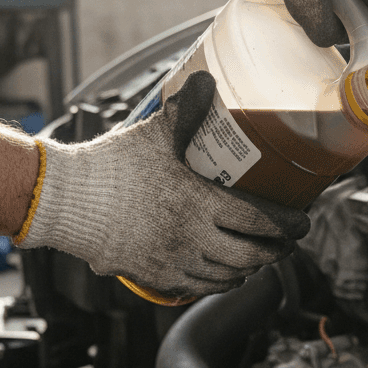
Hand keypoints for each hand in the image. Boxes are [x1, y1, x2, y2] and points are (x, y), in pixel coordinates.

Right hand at [15, 72, 309, 300]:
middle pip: (252, 255)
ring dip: (251, 269)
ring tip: (261, 258)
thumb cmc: (111, 166)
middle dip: (277, 251)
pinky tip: (227, 275)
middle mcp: (192, 238)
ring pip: (228, 275)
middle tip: (286, 242)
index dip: (289, 224)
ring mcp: (174, 262)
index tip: (303, 222)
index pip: (261, 220)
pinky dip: (221, 283)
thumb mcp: (154, 133)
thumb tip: (208, 79)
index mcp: (199, 203)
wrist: (65, 200)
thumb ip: (187, 109)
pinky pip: (199, 288)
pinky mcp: (156, 276)